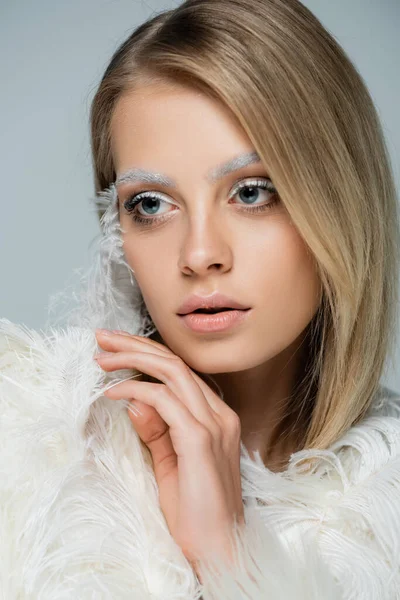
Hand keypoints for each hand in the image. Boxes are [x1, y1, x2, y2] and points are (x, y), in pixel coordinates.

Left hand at [94, 329, 244, 575]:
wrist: (217, 549)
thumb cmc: (195, 511)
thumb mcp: (170, 464)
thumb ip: (157, 431)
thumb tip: (135, 400)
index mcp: (217, 417)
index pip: (181, 371)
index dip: (147, 353)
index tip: (116, 348)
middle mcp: (220, 414)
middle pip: (176, 363)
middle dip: (136, 345)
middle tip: (102, 337)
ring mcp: (214, 425)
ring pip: (172, 373)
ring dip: (133, 360)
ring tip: (103, 358)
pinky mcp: (200, 439)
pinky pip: (164, 401)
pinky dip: (136, 390)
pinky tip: (113, 393)